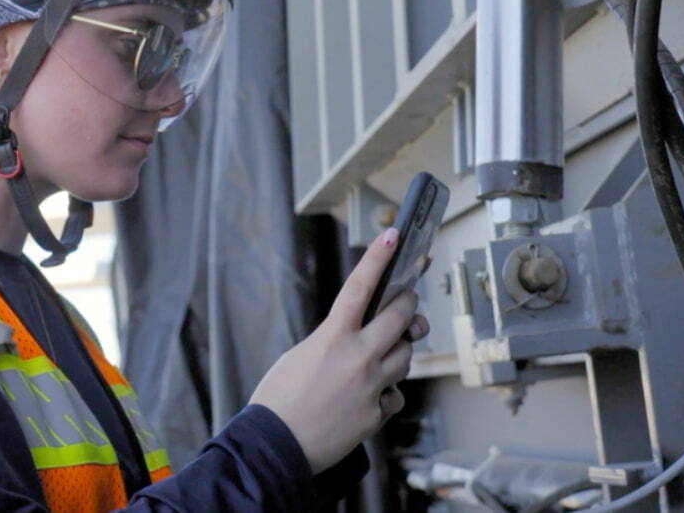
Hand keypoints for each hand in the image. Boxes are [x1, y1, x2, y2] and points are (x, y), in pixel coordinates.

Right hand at [250, 227, 430, 472]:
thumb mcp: (299, 357)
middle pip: (401, 317)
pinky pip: (395, 395)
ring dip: (399, 349)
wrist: (275, 448)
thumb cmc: (278, 401)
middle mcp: (358, 358)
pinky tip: (372, 395)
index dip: (378, 258)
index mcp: (332, 338)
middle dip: (408, 305)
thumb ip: (332, 341)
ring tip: (382, 354)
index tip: (393, 236)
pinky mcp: (376, 414)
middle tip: (407, 300)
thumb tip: (357, 338)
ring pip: (405, 355)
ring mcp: (372, 386)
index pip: (360, 287)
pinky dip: (388, 391)